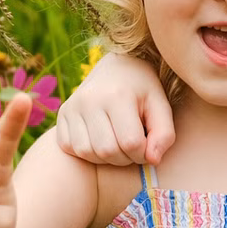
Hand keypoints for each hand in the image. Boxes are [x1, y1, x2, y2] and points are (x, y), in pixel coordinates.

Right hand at [54, 50, 175, 165]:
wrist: (117, 66)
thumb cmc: (143, 89)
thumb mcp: (161, 106)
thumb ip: (164, 134)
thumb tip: (152, 161)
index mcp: (118, 95)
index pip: (130, 143)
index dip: (143, 153)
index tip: (147, 146)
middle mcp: (90, 100)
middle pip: (107, 151)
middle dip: (125, 158)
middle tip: (133, 147)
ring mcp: (72, 106)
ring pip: (87, 153)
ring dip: (106, 158)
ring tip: (118, 144)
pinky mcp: (62, 114)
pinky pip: (70, 148)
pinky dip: (87, 152)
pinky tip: (101, 140)